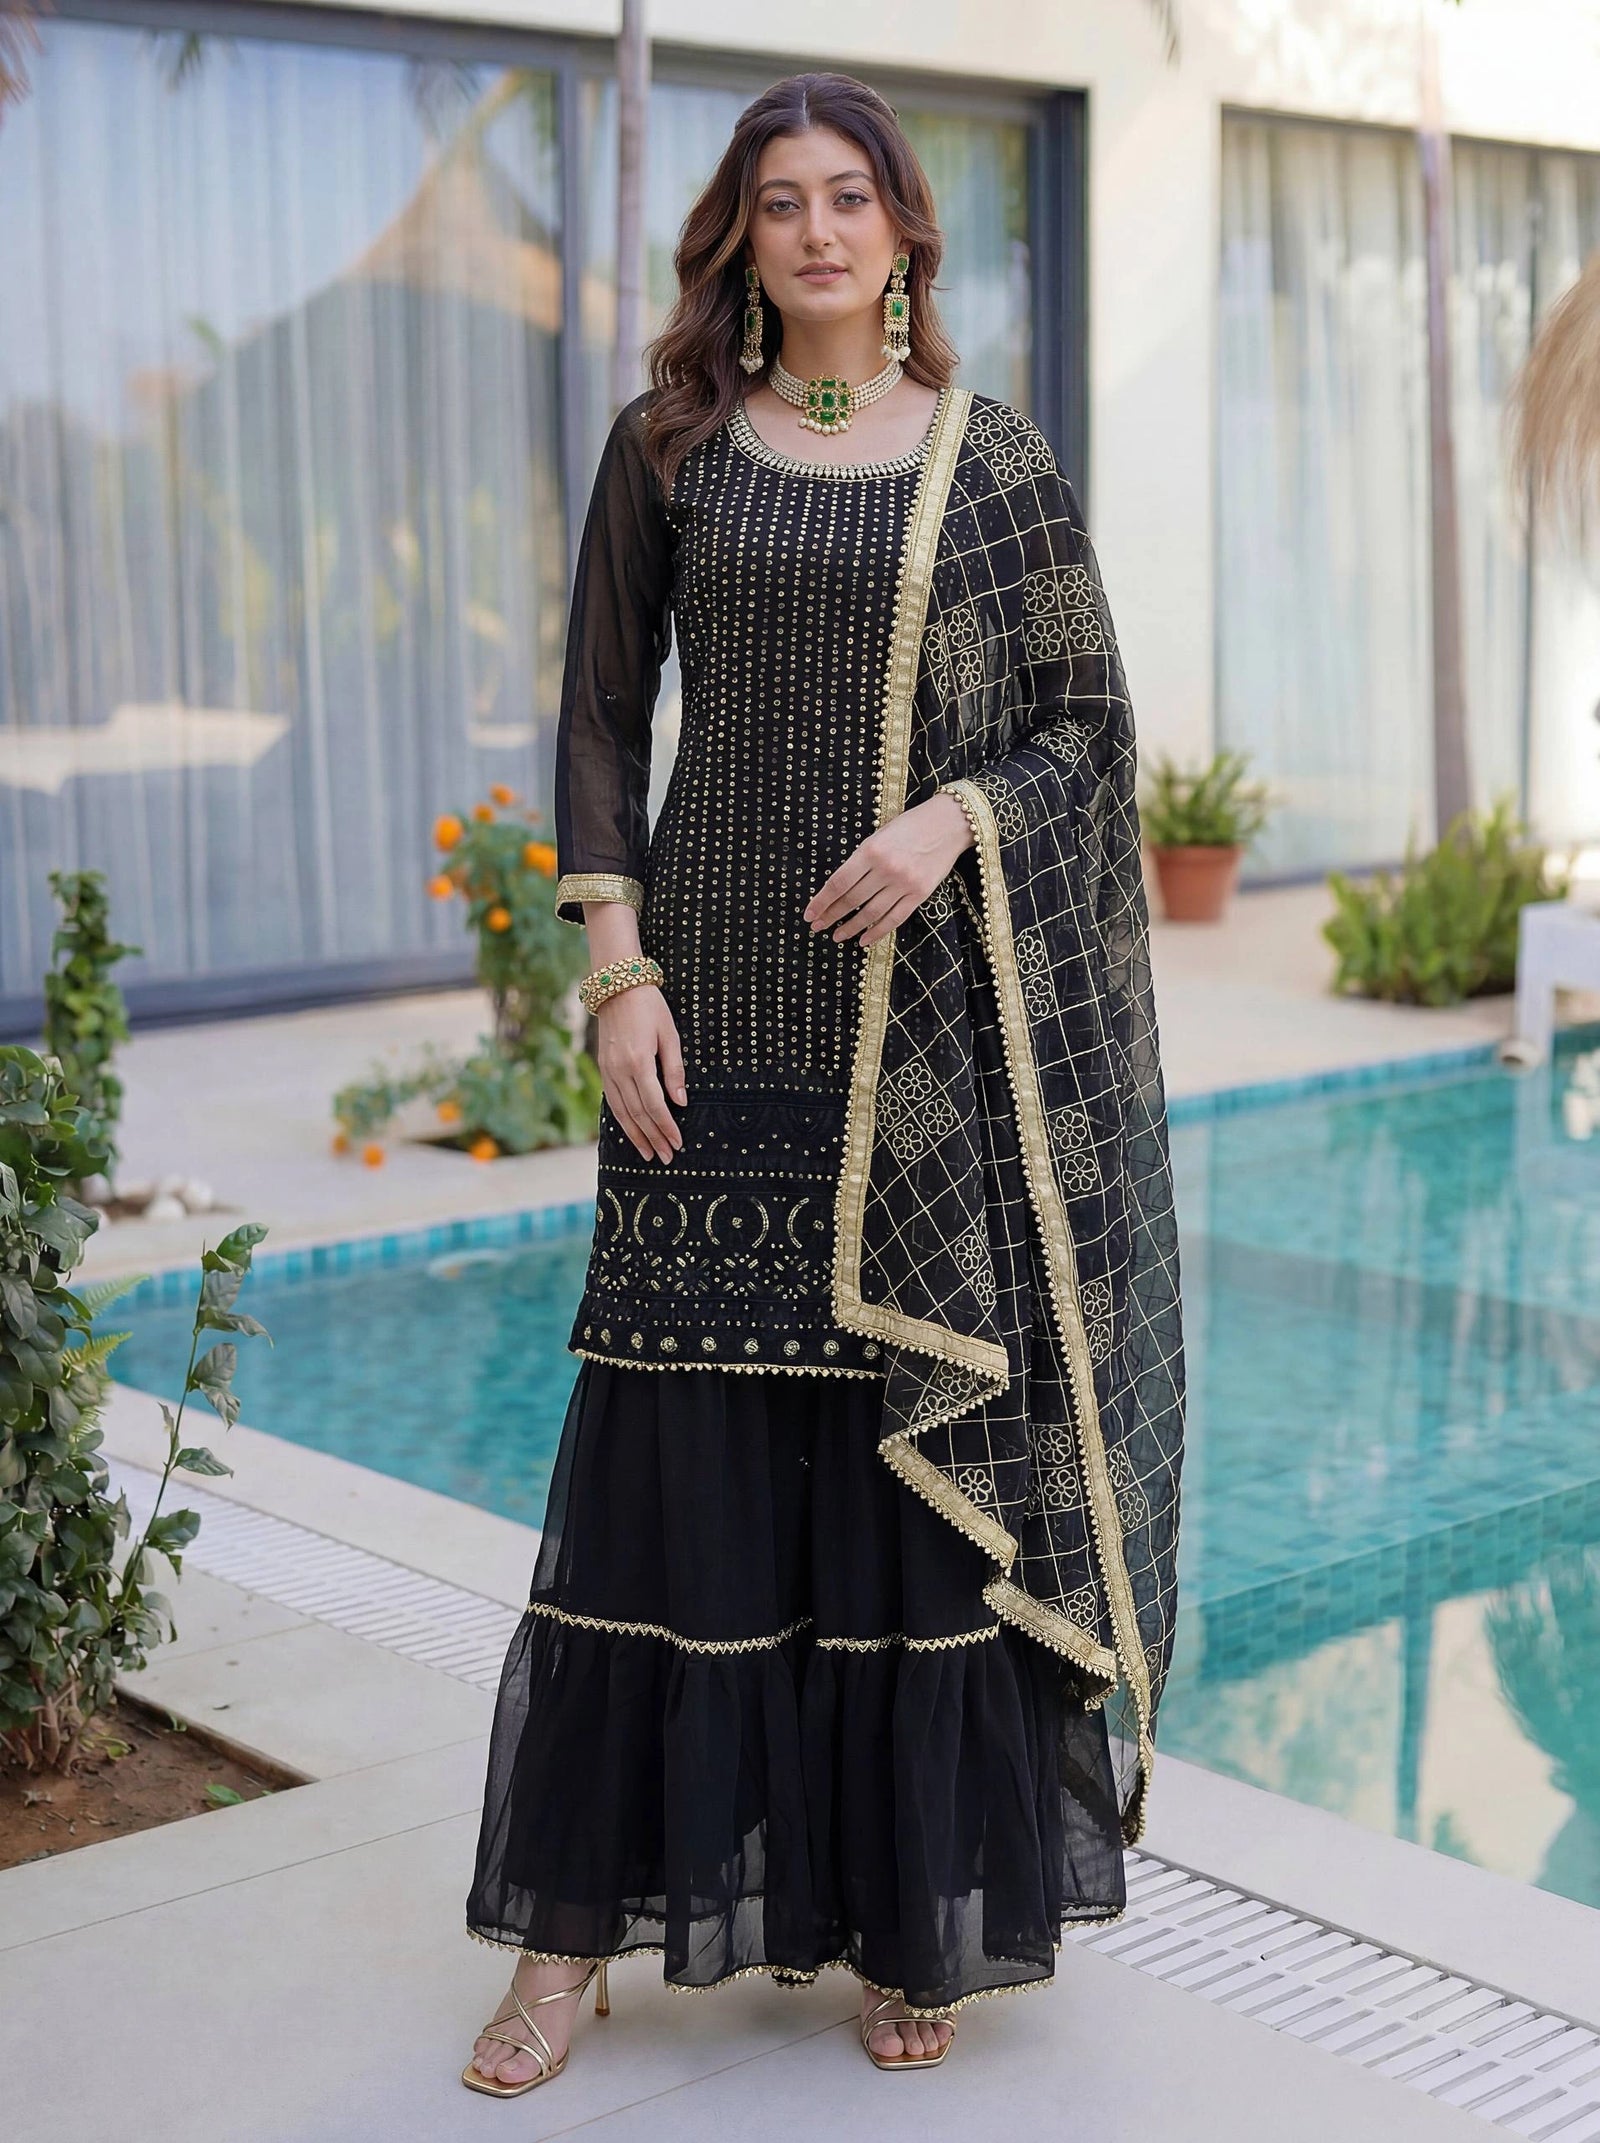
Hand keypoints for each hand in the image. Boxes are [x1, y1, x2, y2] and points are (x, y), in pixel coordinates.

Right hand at [594, 984, 685, 1163]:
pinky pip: (613, 1102)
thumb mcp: (669, 1035)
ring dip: (636, 1136)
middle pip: (638, 1114)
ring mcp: (608, 1071)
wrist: (617, 986)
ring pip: (622, 1112)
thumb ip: (674, 1070)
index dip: (666, 1127)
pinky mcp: (603, 1069)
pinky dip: (623, 1120)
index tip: (677, 1143)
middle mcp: (619, 1071)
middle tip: (666, 1157)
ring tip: (649, 1154)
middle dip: (653, 1138)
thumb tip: (680, 1103)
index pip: (655, 1105)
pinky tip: (632, 1132)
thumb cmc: (650, 1007)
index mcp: (638, 1062)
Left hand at [803, 793, 973, 947]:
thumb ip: (861, 860)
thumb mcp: (879, 835)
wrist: (949, 824)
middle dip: (831, 916)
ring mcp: (904, 884)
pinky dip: (877, 932)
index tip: (809, 914)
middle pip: (852, 900)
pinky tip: (863, 940)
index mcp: (871, 851)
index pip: (838, 883)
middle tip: (818, 926)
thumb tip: (839, 889)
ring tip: (837, 936)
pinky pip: (894, 919)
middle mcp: (886, 869)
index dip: (821, 901)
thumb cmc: (910, 826)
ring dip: (851, 928)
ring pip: (871, 914)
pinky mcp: (920, 894)